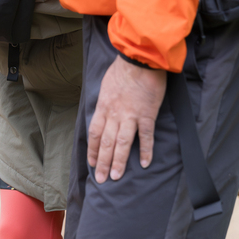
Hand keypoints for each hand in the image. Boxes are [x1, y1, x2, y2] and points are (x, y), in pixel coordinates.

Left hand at [87, 56, 167, 182]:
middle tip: (101, 179)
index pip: (94, 133)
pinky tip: (145, 163)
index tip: (92, 163)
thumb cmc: (123, 69)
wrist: (139, 59)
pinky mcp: (147, 114)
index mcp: (103, 107)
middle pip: (105, 143)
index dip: (92, 150)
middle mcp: (114, 114)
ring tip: (116, 177)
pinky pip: (145, 136)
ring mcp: (130, 116)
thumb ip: (105, 101)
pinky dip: (146, 151)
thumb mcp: (106, 85)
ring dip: (119, 162)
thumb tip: (104, 112)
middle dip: (102, 163)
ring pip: (122, 143)